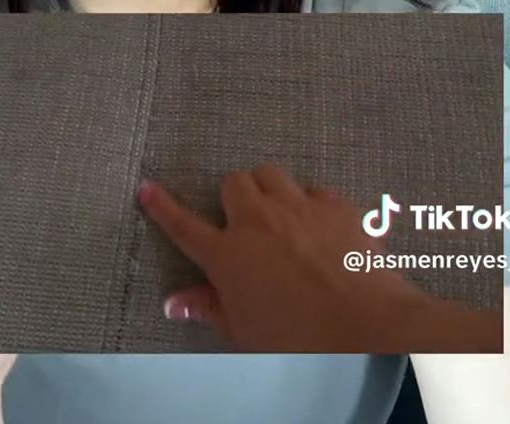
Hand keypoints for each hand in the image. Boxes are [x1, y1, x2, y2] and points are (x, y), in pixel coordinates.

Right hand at [138, 167, 441, 352]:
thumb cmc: (296, 334)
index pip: (183, 224)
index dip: (162, 206)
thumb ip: (208, 307)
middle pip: (233, 183)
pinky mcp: (335, 205)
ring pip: (271, 174)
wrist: (361, 320)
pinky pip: (314, 189)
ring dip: (268, 189)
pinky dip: (311, 202)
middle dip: (234, 197)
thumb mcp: (242, 329)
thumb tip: (174, 303)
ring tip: (278, 214)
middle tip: (242, 219)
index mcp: (227, 254)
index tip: (148, 189)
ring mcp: (298, 207)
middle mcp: (258, 221)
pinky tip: (319, 225)